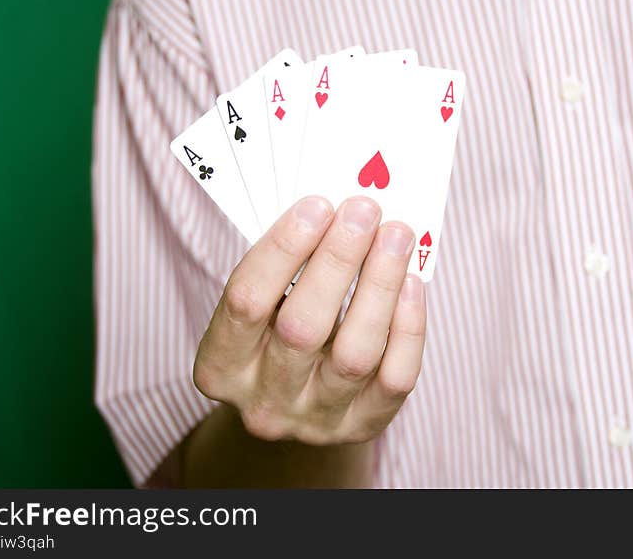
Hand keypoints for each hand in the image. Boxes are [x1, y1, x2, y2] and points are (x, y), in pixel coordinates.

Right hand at [193, 196, 426, 445]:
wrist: (294, 409)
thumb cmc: (274, 339)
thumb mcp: (261, 310)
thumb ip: (286, 270)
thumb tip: (336, 214)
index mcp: (220, 367)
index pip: (245, 301)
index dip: (282, 249)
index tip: (317, 205)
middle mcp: (264, 402)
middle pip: (302, 327)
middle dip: (337, 259)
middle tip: (364, 210)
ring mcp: (315, 421)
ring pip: (354, 352)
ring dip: (379, 284)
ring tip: (396, 236)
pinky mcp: (363, 427)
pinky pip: (395, 377)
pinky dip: (408, 327)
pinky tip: (411, 284)